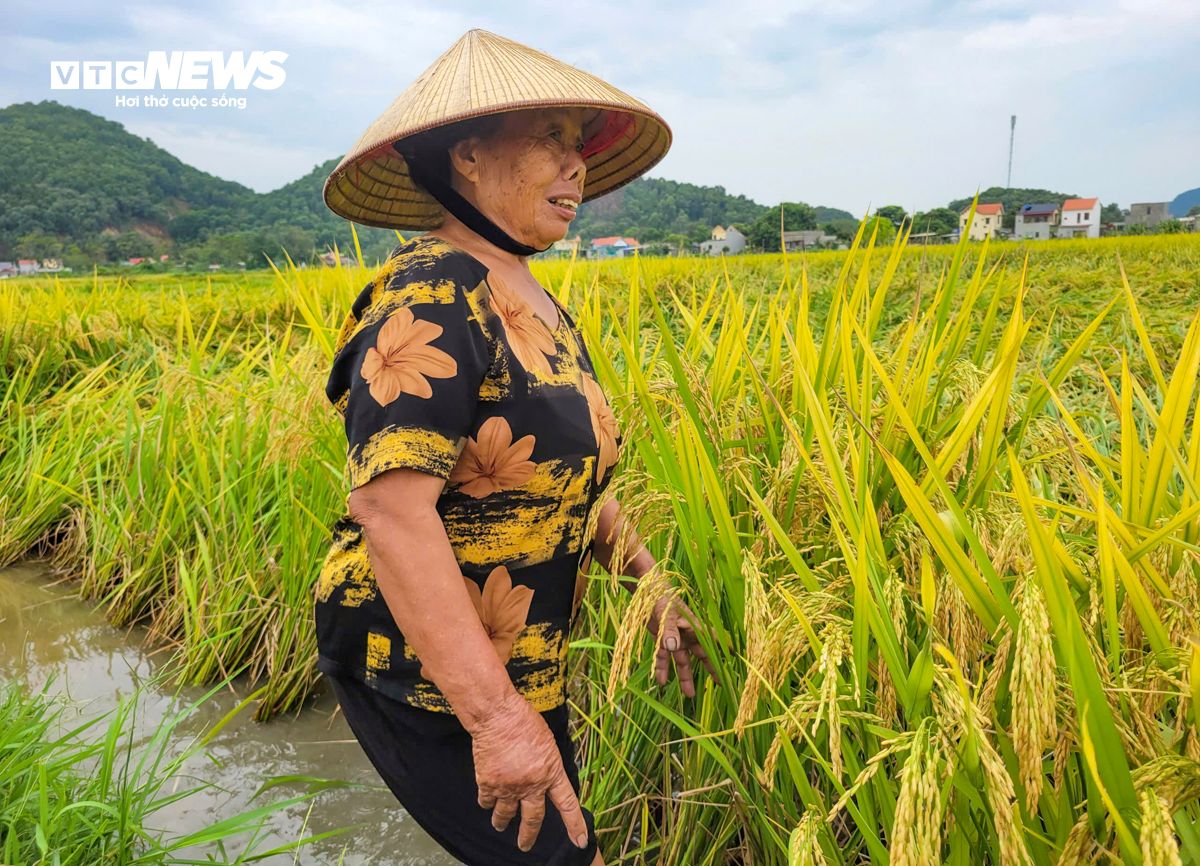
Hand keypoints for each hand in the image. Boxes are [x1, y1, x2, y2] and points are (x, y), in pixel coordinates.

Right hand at [469, 693, 589, 852]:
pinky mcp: (488, 784)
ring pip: (506, 815)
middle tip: (525, 846)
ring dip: (502, 822)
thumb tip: (545, 778)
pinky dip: (487, 803)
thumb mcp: (548, 743)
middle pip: (533, 820)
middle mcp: (531, 785)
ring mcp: (509, 787)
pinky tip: (487, 802)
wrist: (498, 715)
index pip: (568, 804)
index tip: (579, 842)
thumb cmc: (524, 721)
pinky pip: (487, 802)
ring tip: (500, 826)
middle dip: (529, 836)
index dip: (575, 825)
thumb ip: (548, 765)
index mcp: (551, 773)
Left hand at [647, 595, 719, 696]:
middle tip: (719, 684)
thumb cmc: (661, 598)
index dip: (723, 648)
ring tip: (689, 695)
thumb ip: (669, 631)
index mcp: (693, 626)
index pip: (712, 639)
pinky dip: (663, 668)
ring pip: (683, 660)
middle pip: (701, 654)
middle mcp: (687, 634)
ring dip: (685, 676)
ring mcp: (675, 638)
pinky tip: (661, 681)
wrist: (645, 591)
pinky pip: (664, 657)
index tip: (734, 659)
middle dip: (710, 668)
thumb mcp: (665, 614)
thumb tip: (673, 647)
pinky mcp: (662, 639)